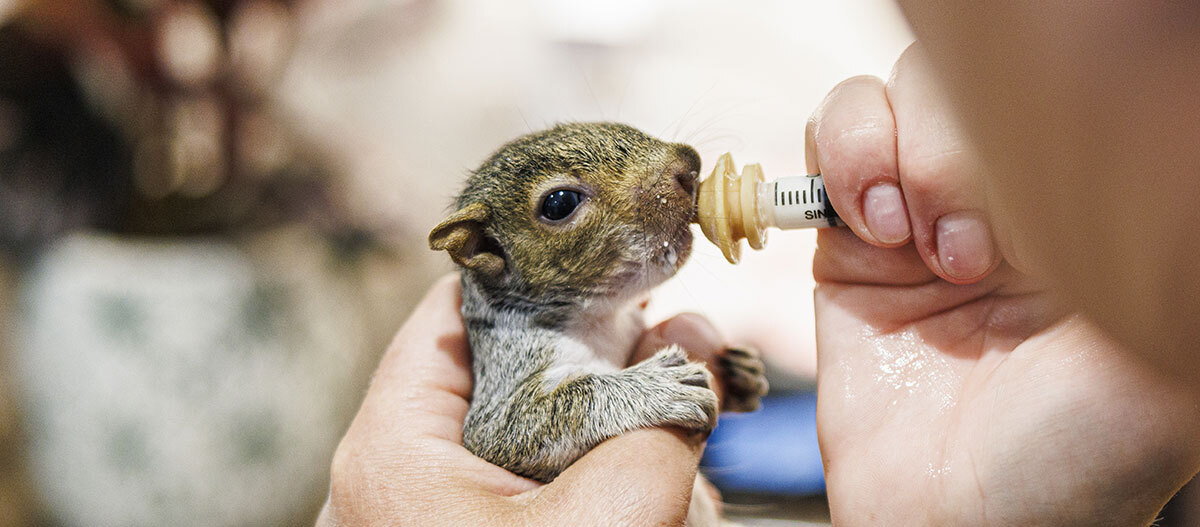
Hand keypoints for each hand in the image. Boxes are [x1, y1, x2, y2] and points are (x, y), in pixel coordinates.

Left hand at [317, 275, 729, 526]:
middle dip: (608, 378)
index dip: (548, 278)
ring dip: (621, 452)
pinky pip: (546, 499)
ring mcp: (437, 521)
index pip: (461, 308)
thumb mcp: (616, 518)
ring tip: (678, 486)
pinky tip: (663, 518)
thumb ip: (663, 417)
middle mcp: (399, 477)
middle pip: (511, 374)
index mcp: (392, 446)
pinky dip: (608, 500)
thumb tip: (697, 345)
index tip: (629, 269)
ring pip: (541, 442)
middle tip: (680, 376)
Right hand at [809, 44, 1199, 525]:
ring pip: (880, 100)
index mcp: (1080, 209)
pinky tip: (866, 237)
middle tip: (963, 256)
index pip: (1039, 97)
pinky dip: (833, 169)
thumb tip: (1163, 153)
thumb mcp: (1159, 364)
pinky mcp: (844, 250)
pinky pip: (819, 153)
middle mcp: (996, 203)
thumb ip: (1161, 251)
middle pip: (949, 80)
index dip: (1010, 135)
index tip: (1021, 236)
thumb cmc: (1073, 461)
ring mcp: (915, 220)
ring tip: (902, 241)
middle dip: (940, 150)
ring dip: (878, 154)